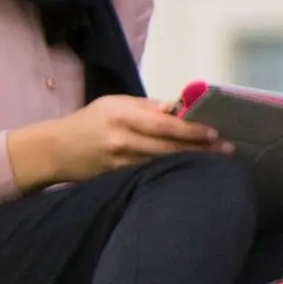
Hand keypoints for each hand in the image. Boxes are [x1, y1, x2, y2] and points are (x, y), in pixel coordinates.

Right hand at [10, 94, 219, 187]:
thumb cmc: (89, 121)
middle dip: (201, 149)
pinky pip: (149, 176)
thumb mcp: (115, 104)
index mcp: (123, 116)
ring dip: (190, 164)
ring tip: (217, 162)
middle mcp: (123, 140)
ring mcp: (120, 164)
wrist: (54, 150)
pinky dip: (170, 174)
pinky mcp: (117, 179)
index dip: (192, 130)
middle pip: (169, 148)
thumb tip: (181, 109)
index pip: (165, 125)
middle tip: (228, 149)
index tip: (215, 132)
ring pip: (163, 165)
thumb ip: (148, 108)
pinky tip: (188, 175)